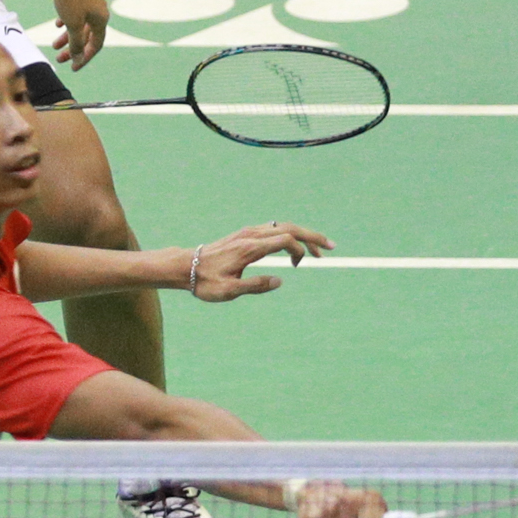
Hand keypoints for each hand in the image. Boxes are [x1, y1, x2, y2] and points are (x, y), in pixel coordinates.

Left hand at [48, 0, 107, 66]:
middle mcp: (99, 13)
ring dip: (68, 37)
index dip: (85, 58)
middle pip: (86, 37)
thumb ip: (75, 43)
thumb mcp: (73, 24)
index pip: (96, 46)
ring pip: (80, 26)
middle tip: (59, 59)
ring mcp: (91, 3)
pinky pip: (76, 14)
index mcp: (101, 21)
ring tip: (54, 45)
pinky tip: (57, 24)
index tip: (73, 68)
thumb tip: (77, 59)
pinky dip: (67, 22)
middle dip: (73, 50)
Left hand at [186, 221, 334, 301]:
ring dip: (302, 236)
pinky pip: (273, 229)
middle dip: (312, 237)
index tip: (300, 266)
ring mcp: (247, 232)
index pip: (285, 240)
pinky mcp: (244, 234)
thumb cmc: (206, 282)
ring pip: (282, 227)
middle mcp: (250, 235)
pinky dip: (289, 235)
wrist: (185, 267)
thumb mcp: (229, 291)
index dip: (299, 251)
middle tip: (331, 247)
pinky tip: (293, 247)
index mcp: (249, 247)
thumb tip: (280, 280)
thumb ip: (255, 286)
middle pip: (289, 228)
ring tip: (316, 251)